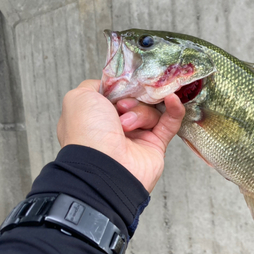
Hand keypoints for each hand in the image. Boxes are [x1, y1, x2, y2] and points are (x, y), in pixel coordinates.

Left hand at [57, 80, 184, 192]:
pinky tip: (172, 99)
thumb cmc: (88, 134)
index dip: (119, 89)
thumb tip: (109, 85)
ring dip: (142, 113)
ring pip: (150, 110)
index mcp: (96, 117)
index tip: (119, 88)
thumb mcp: (79, 98)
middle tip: (121, 109)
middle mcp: (115, 127)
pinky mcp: (156, 145)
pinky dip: (174, 110)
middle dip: (130, 101)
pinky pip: (170, 122)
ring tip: (128, 126)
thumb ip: (92, 86)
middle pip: (135, 100)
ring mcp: (136, 137)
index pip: (115, 94)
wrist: (104, 168)